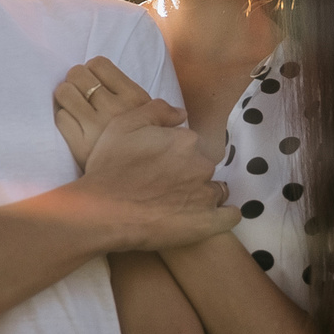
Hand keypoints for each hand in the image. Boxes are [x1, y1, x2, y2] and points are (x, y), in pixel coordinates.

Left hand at [52, 56, 162, 167]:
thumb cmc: (141, 145)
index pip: (98, 63)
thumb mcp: (152, 118)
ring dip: (65, 97)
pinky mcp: (81, 146)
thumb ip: (138, 97)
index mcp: (134, 97)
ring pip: (64, 92)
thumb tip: (150, 95)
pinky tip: (72, 125)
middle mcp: (116, 110)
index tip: (93, 83)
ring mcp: (97, 127)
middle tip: (79, 94)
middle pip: (77, 74)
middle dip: (75, 81)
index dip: (90, 70)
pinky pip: (60, 118)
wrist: (137, 183)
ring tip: (73, 107)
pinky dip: (63, 119)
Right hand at [55, 68, 236, 253]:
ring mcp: (207, 195)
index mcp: (186, 140)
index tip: (159, 165)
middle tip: (165, 186)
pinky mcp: (208, 223)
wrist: (103, 211)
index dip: (174, 154)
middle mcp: (202, 164)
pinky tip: (208, 217)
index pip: (190, 144)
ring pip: (216, 190)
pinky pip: (229, 217)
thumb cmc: (110, 168)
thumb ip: (156, 110)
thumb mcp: (123, 124)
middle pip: (203, 166)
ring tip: (180, 205)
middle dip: (189, 173)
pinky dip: (223, 215)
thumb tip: (182, 114)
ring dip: (204, 194)